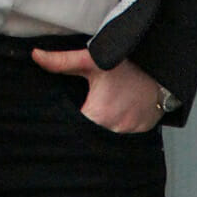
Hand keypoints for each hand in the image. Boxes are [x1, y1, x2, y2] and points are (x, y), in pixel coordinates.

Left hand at [32, 47, 162, 133]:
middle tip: (78, 118)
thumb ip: (61, 61)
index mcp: (99, 114)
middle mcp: (116, 129)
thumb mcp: (91, 60)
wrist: (161, 63)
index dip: (65, 127)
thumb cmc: (126, 63)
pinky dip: (116, 131)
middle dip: (82, 131)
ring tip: (95, 118)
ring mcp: (131, 133)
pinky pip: (124, 138)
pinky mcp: (142, 132)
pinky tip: (113, 118)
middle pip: (90, 137)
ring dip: (99, 132)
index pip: (74, 131)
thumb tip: (36, 56)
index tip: (60, 122)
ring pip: (107, 140)